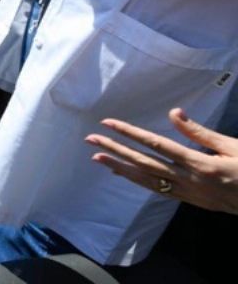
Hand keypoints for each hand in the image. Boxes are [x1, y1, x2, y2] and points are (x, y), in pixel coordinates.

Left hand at [87, 108, 237, 215]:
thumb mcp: (232, 146)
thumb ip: (200, 132)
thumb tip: (174, 112)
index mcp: (200, 164)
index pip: (156, 145)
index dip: (130, 133)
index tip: (109, 123)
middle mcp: (189, 180)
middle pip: (144, 163)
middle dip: (116, 150)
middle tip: (91, 140)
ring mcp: (189, 193)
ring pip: (147, 180)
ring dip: (121, 168)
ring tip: (98, 157)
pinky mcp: (191, 201)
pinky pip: (159, 190)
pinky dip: (139, 181)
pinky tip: (125, 173)